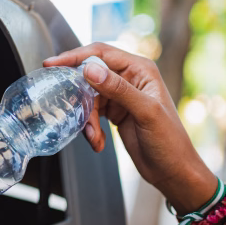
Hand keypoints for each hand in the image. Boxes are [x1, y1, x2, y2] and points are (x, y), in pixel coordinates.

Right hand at [44, 43, 216, 213]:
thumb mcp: (145, 112)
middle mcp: (130, 78)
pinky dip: (91, 128)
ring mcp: (122, 96)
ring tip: (93, 137)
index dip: (75, 57)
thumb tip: (90, 69)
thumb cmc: (169, 141)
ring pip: (89, 98)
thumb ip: (118, 89)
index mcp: (140, 70)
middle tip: (69, 111)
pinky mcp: (116, 112)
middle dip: (80, 97)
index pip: (101, 53)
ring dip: (86, 118)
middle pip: (90, 77)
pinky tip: (97, 142)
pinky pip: (93, 113)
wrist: (173, 171)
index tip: (52, 64)